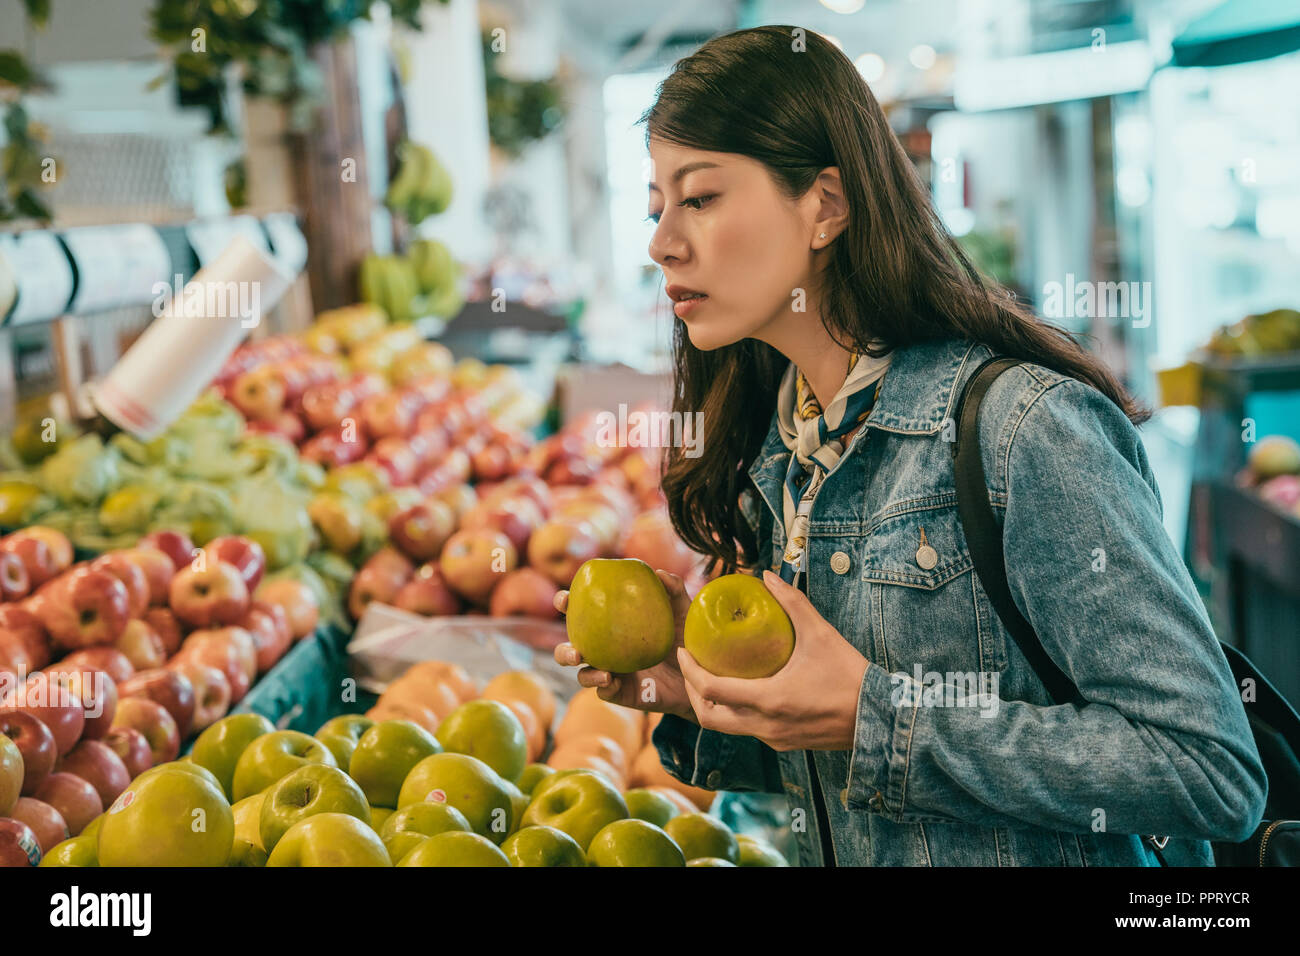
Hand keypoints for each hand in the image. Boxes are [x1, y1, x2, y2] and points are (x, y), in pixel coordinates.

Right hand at [552, 569, 696, 722]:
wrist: (701, 674)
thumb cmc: (687, 638)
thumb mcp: (683, 611)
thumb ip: (673, 589)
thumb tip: (658, 573)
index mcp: (611, 625)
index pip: (581, 612)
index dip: (565, 604)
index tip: (564, 600)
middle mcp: (606, 650)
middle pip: (572, 649)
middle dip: (564, 650)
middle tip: (575, 650)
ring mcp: (612, 672)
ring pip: (582, 674)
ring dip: (583, 672)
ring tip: (594, 667)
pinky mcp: (621, 693)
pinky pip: (604, 692)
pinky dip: (603, 685)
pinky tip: (612, 679)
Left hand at [676, 570, 868, 751]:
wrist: (879, 717)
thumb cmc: (850, 674)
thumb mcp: (820, 633)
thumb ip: (791, 602)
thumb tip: (767, 575)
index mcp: (768, 700)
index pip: (711, 691)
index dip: (689, 670)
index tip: (681, 651)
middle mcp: (765, 726)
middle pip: (709, 718)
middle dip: (693, 693)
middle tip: (690, 667)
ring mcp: (774, 739)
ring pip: (728, 727)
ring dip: (713, 704)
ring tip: (712, 675)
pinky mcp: (785, 743)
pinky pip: (748, 730)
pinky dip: (736, 712)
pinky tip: (743, 689)